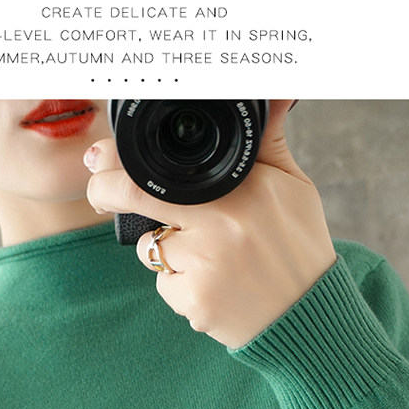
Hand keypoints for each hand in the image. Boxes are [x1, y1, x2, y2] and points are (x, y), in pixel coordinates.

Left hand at [84, 100, 336, 348]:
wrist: (310, 314)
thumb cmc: (298, 247)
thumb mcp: (292, 187)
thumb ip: (267, 143)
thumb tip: (273, 95)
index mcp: (242, 188)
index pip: (162, 167)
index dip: (118, 161)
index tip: (99, 159)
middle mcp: (220, 224)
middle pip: (135, 198)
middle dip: (105, 192)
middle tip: (99, 191)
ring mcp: (205, 266)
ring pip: (150, 247)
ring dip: (164, 249)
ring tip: (209, 257)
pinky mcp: (196, 303)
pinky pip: (163, 285)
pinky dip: (178, 285)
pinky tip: (212, 286)